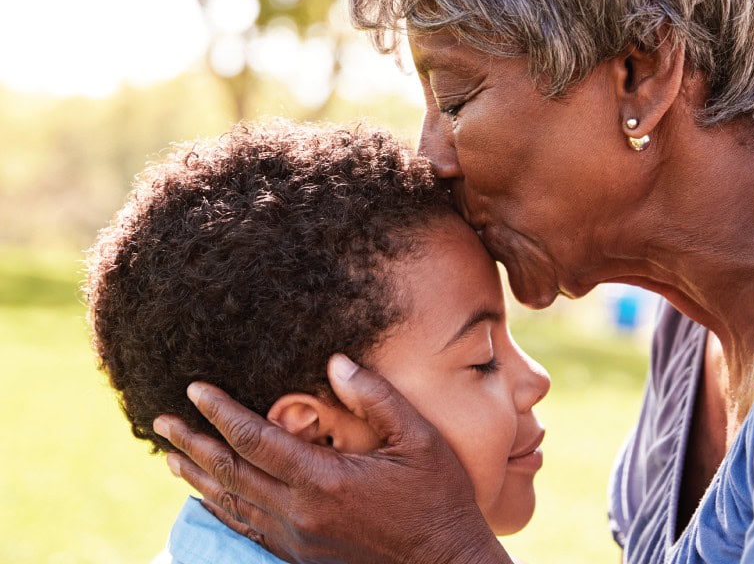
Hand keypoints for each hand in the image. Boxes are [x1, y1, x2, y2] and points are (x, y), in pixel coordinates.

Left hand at [154, 354, 510, 563]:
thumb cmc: (437, 498)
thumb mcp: (418, 438)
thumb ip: (375, 397)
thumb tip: (336, 363)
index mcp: (324, 481)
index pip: (256, 439)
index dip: (221, 411)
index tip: (194, 388)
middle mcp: (300, 514)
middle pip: (231, 473)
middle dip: (193, 443)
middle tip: (162, 421)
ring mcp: (297, 541)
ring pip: (233, 506)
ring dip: (199, 479)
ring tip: (172, 459)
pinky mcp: (302, 558)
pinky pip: (249, 531)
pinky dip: (222, 510)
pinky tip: (210, 501)